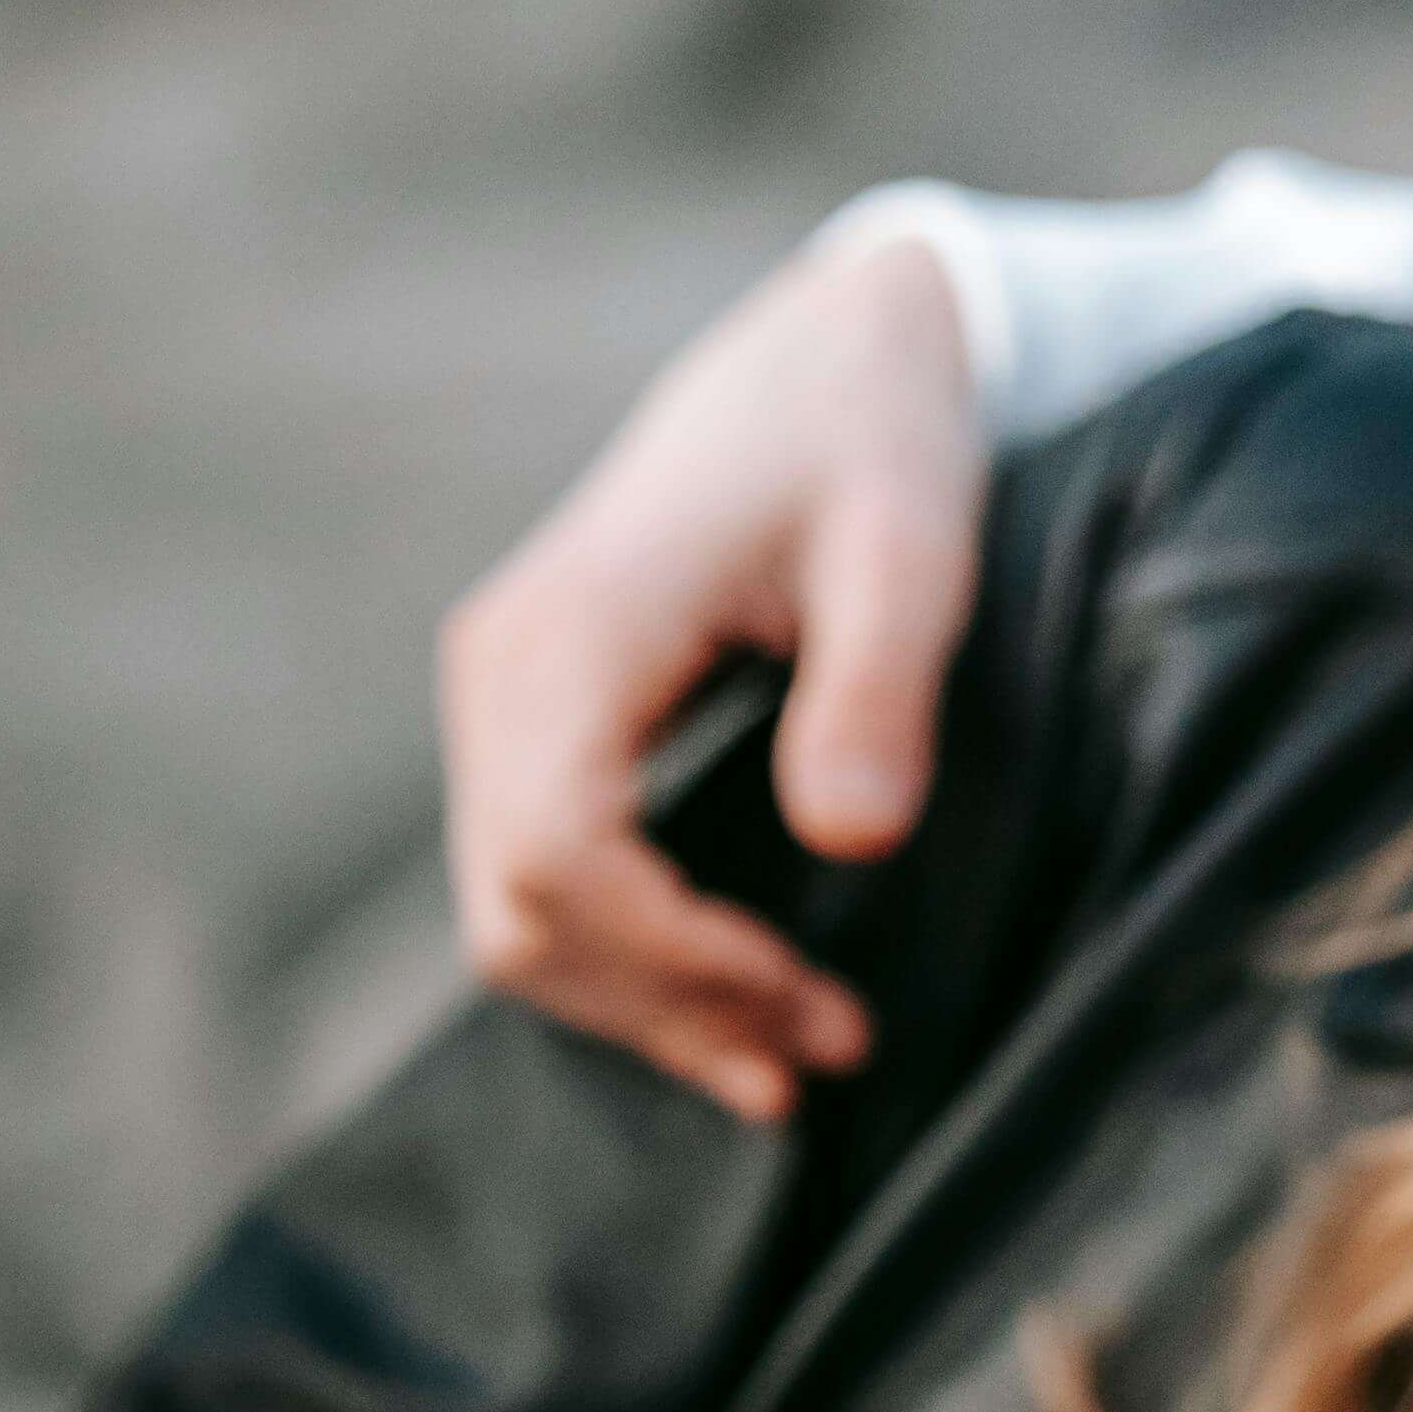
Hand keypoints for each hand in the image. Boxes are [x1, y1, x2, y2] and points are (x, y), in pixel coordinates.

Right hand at [437, 233, 982, 1118]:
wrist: (833, 353)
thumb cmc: (875, 436)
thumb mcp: (911, 546)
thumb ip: (879, 686)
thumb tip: (852, 838)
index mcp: (570, 632)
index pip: (557, 856)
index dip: (671, 959)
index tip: (809, 999)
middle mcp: (502, 671)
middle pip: (521, 910)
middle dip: (668, 1005)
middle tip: (832, 1051)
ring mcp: (505, 696)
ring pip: (518, 914)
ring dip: (649, 1003)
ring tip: (801, 1057)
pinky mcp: (538, 715)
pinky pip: (543, 872)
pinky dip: (629, 955)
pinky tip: (738, 1002)